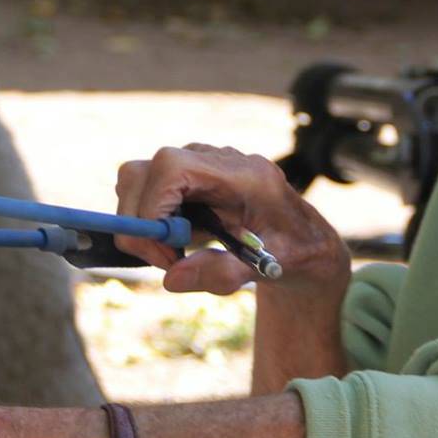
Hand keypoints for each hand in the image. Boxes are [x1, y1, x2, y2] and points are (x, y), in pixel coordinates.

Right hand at [113, 145, 349, 299]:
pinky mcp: (184, 176)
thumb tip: (171, 278)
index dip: (153, 208)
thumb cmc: (292, 253)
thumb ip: (224, 273)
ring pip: (136, 181)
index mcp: (243, 174)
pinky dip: (148, 222)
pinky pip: (144, 191)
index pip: (172, 168)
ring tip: (175, 254)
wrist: (302, 241)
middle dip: (141, 224)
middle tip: (167, 261)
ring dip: (142, 224)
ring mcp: (196, 164)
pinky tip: (178, 242)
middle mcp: (215, 160)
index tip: (165, 251)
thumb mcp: (269, 270)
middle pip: (142, 173)